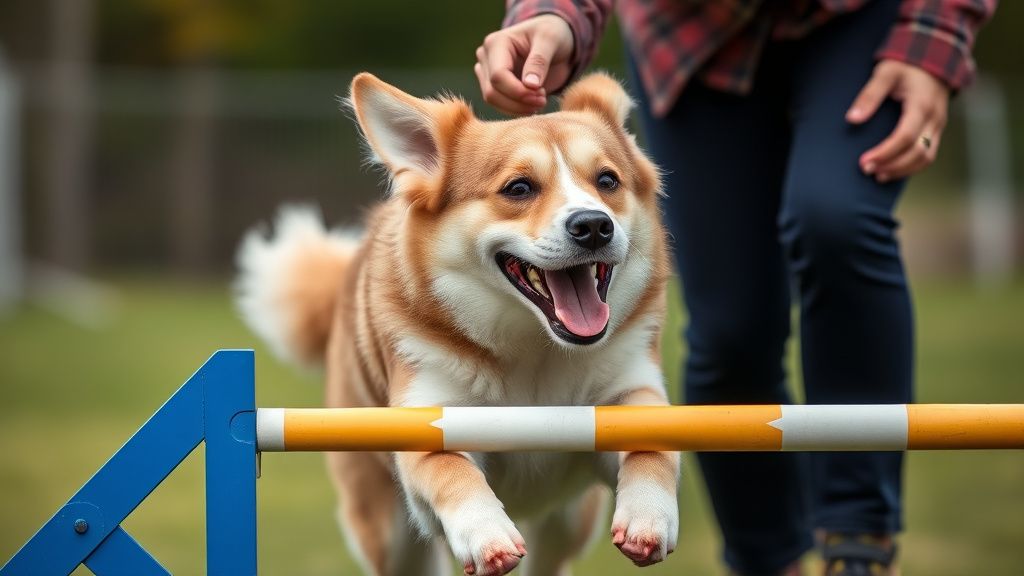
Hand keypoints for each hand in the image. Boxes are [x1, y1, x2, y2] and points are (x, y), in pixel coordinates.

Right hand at [474, 14, 574, 115]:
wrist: (554, 42)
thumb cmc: (552, 35)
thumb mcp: (550, 40)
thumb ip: (539, 61)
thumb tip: (530, 86)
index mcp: (496, 43)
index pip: (498, 76)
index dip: (518, 91)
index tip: (541, 95)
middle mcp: (486, 58)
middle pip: (492, 92)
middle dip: (519, 102)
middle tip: (543, 100)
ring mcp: (487, 73)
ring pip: (493, 101)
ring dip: (518, 108)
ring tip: (540, 100)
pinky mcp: (494, 86)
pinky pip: (499, 105)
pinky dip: (517, 109)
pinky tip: (533, 103)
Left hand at [847, 59, 949, 182]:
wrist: (932, 60)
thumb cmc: (905, 67)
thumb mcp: (885, 73)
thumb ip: (869, 95)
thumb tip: (852, 119)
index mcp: (922, 105)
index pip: (905, 137)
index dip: (884, 153)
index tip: (863, 161)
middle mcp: (934, 118)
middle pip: (918, 152)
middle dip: (892, 165)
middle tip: (866, 170)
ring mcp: (939, 126)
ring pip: (927, 157)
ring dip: (903, 170)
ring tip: (878, 175)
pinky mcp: (937, 130)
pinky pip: (929, 154)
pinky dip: (911, 166)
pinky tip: (892, 170)